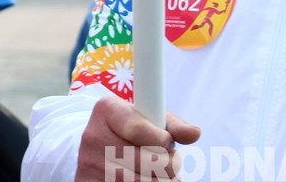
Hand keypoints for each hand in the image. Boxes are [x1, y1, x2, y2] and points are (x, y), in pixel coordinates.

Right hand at [76, 95, 200, 181]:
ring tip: (153, 173)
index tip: (166, 141)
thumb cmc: (130, 134)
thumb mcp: (147, 119)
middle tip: (162, 160)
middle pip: (151, 160)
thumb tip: (194, 133)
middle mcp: (94, 136)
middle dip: (167, 164)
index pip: (140, 128)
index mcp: (107, 110)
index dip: (162, 139)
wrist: (96, 153)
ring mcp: (91, 164)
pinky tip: (141, 180)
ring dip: (162, 181)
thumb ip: (171, 124)